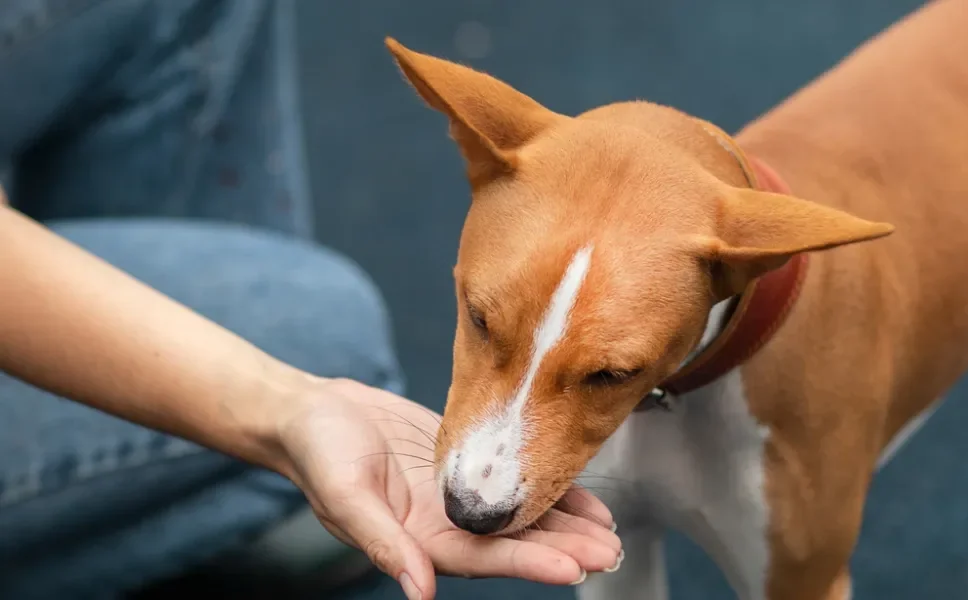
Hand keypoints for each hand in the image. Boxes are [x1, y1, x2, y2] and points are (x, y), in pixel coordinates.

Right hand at [277, 378, 621, 599]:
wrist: (313, 412)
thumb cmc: (318, 452)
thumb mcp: (345, 496)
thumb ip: (384, 544)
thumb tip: (419, 593)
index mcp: (419, 539)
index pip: (486, 557)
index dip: (531, 563)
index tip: (575, 567)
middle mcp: (446, 522)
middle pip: (515, 542)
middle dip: (564, 548)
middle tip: (610, 551)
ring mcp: (457, 494)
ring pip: (520, 513)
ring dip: (565, 523)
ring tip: (609, 530)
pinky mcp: (463, 461)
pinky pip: (512, 476)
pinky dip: (545, 485)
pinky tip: (579, 490)